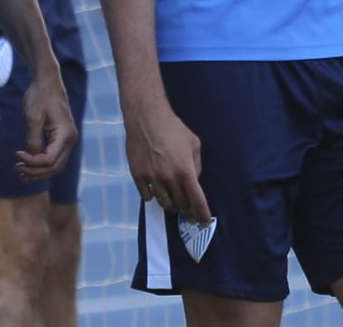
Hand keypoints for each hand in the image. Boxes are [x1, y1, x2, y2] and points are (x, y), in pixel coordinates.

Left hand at [14, 67, 77, 181]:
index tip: (17, 154)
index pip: (49, 160)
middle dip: (35, 172)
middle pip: (54, 167)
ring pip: (55, 165)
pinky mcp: (62, 138)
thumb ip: (33, 140)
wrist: (47, 82)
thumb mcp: (33, 118)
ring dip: (38, 171)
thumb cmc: (40, 97)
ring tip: (20, 172)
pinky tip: (28, 165)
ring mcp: (68, 139)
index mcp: (65, 134)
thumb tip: (31, 157)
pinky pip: (54, 157)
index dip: (32, 162)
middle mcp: (70, 139)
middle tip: (16, 168)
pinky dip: (41, 164)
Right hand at [124, 98, 212, 223]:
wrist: (146, 119)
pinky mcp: (138, 177)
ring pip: (163, 202)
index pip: (196, 199)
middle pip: (180, 204)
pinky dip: (153, 197)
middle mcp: (169, 178)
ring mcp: (152, 179)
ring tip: (174, 203)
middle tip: (189, 213)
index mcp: (185, 170)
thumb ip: (196, 165)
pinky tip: (156, 192)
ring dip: (171, 205)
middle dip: (187, 211)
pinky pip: (146, 197)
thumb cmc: (174, 129)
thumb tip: (194, 181)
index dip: (202, 213)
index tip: (204, 222)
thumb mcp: (194, 144)